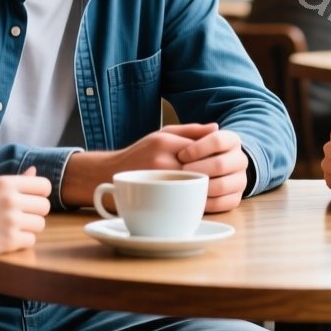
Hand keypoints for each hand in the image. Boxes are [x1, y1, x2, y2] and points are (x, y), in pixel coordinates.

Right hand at [0, 167, 50, 273]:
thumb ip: (12, 181)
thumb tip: (34, 170)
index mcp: (4, 183)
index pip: (44, 186)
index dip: (39, 195)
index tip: (28, 203)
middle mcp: (10, 199)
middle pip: (45, 207)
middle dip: (34, 214)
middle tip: (16, 219)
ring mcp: (10, 220)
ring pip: (40, 224)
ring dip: (28, 229)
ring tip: (8, 229)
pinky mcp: (8, 241)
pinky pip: (31, 241)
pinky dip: (20, 243)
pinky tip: (4, 241)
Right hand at [60, 124, 218, 206]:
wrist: (107, 174)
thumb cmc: (140, 153)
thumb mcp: (163, 134)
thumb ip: (190, 130)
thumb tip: (217, 127)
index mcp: (164, 142)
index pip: (200, 148)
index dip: (214, 156)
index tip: (222, 161)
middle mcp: (159, 160)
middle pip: (199, 168)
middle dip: (213, 174)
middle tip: (223, 177)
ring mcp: (156, 181)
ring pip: (192, 186)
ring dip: (205, 190)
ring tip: (211, 189)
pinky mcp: (151, 199)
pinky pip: (180, 202)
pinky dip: (192, 203)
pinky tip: (197, 202)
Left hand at [175, 125, 249, 212]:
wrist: (202, 167)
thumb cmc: (191, 150)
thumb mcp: (186, 136)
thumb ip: (194, 130)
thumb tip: (213, 127)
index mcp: (232, 140)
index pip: (217, 140)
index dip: (197, 148)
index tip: (181, 155)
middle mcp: (240, 159)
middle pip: (220, 164)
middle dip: (197, 169)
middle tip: (182, 171)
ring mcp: (240, 179)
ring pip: (222, 185)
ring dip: (201, 186)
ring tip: (186, 184)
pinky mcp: (236, 198)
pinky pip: (224, 203)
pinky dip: (207, 203)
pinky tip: (194, 197)